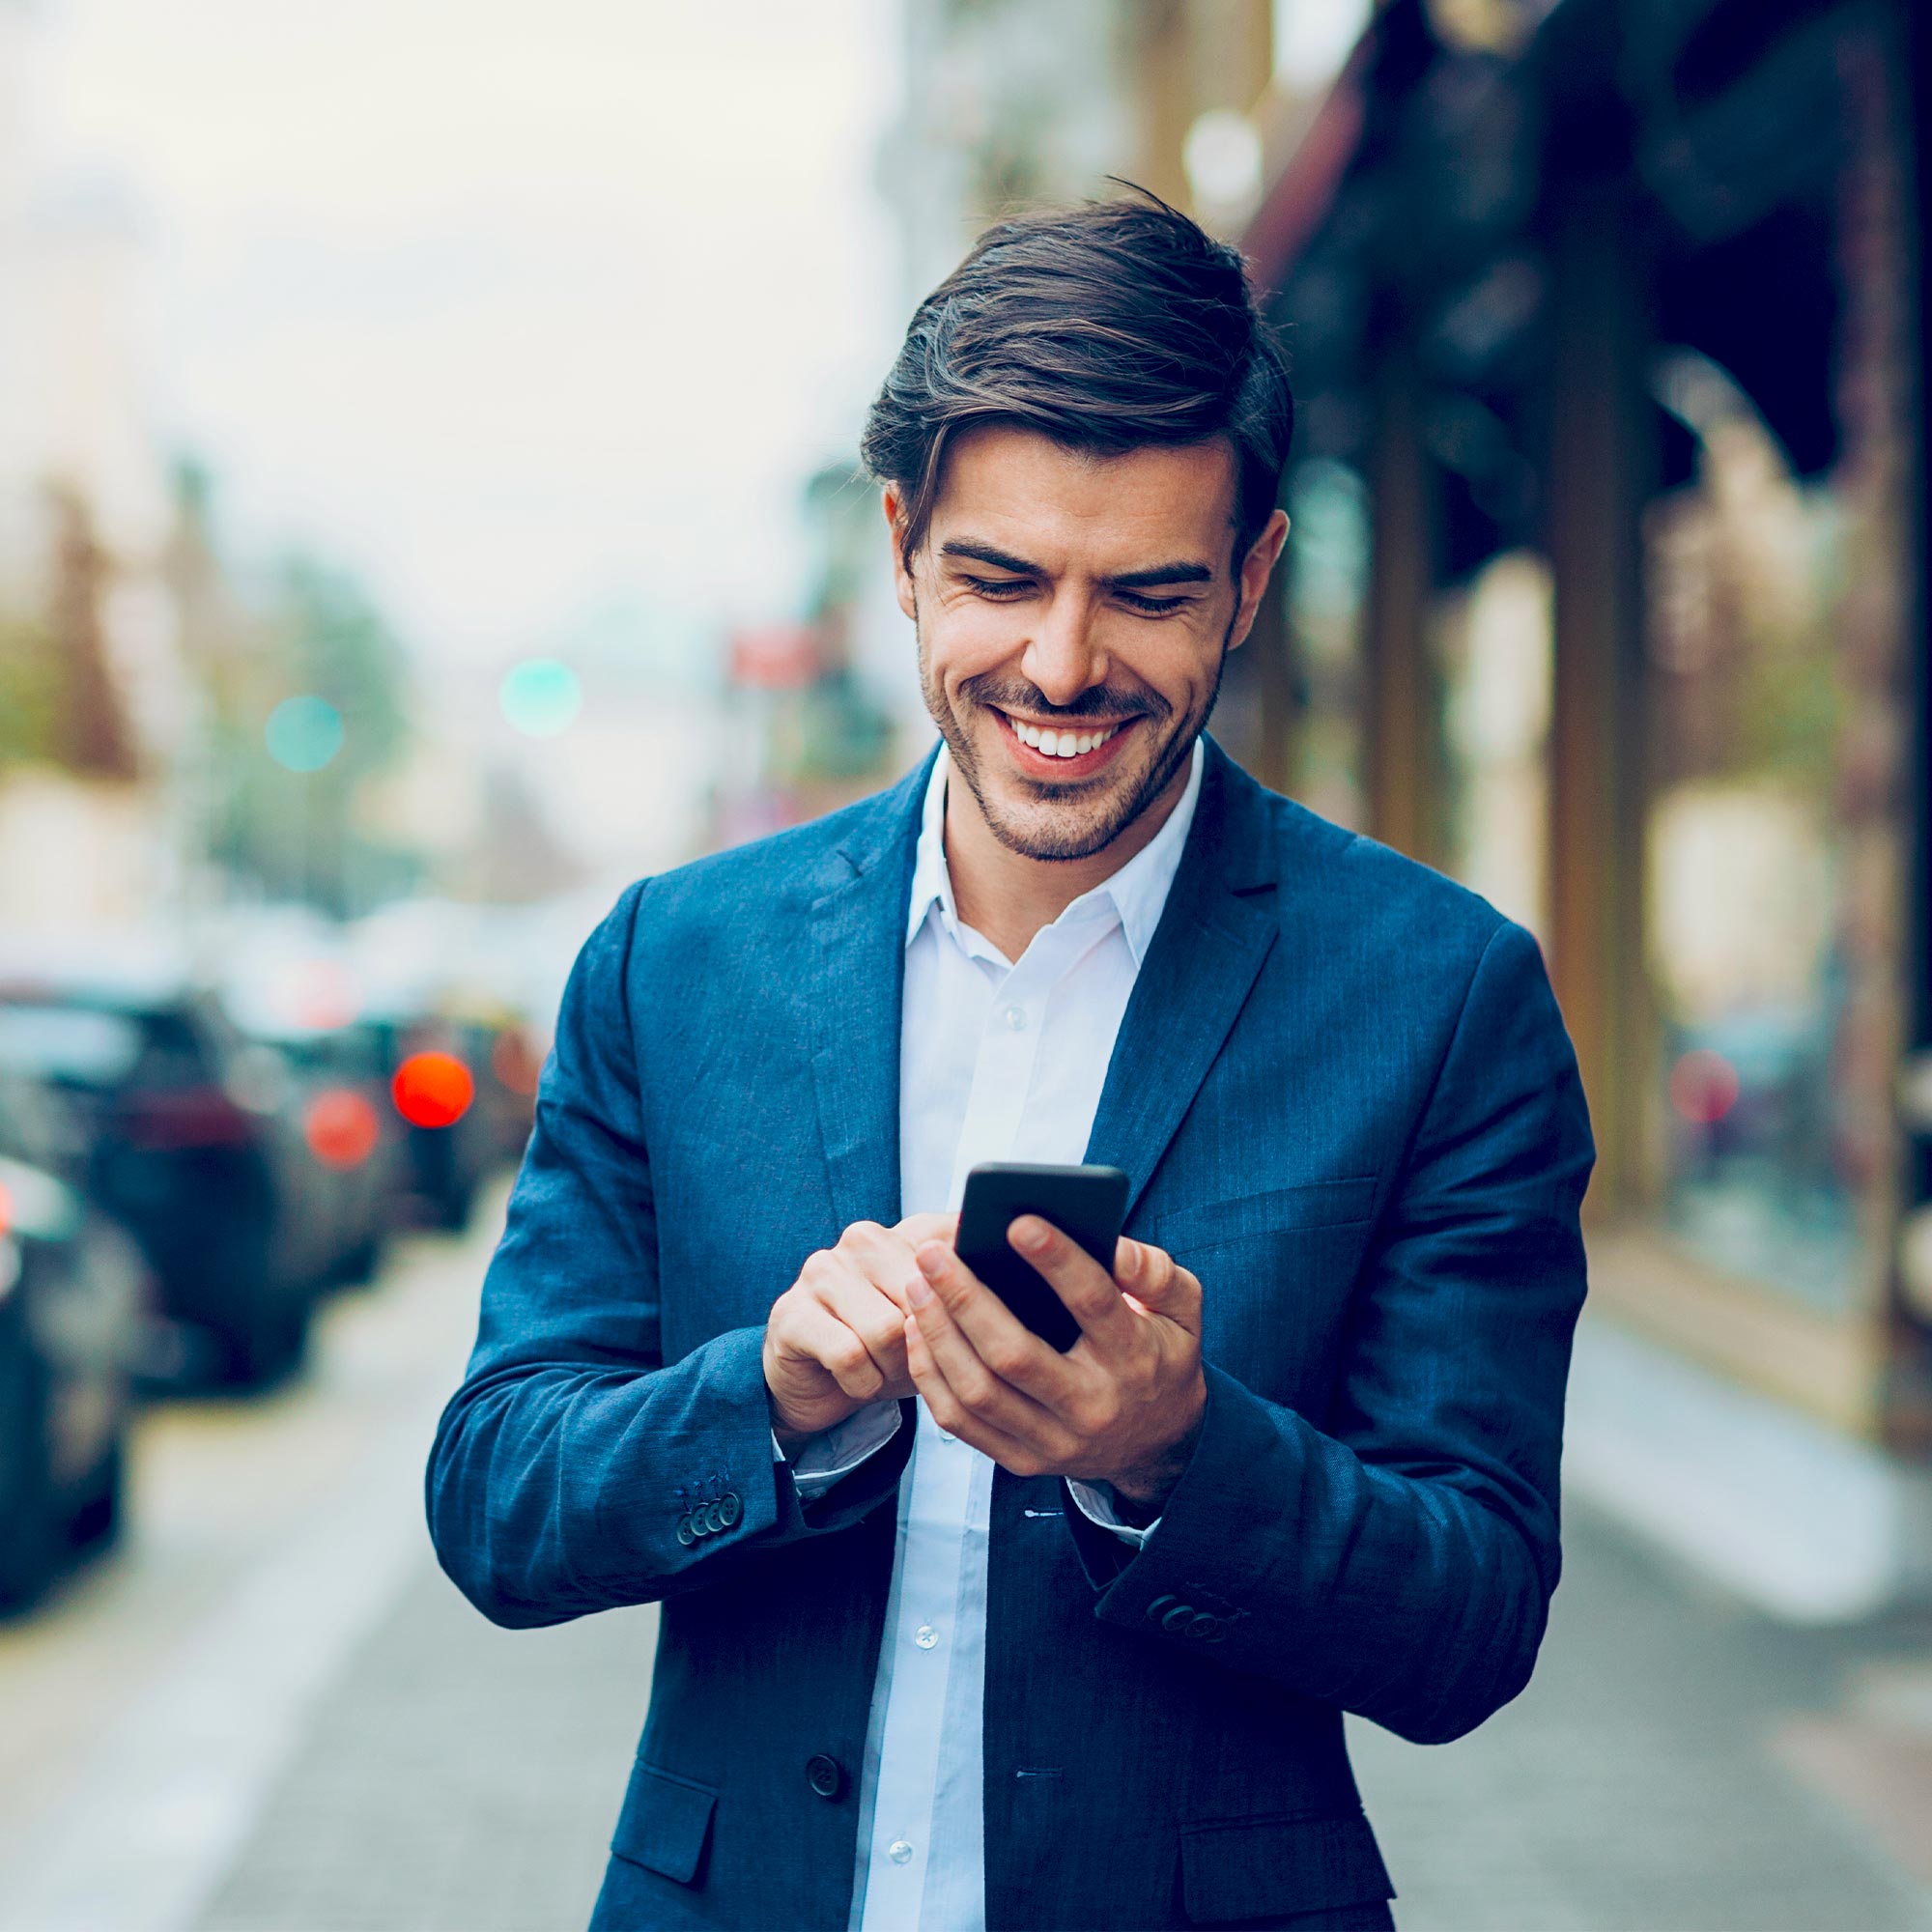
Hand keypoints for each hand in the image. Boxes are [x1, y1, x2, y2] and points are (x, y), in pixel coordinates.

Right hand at [764, 1213, 956, 1448]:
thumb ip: (969, 1298)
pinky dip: (862, 1383)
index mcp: (904, 1233)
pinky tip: (856, 1380)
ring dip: (892, 1369)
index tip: (973, 1323)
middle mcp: (862, 1240)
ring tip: (882, 1369)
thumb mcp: (936, 1324)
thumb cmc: (885, 1349)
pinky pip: (850, 1355)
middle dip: (925, 1346)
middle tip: (911, 1361)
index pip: (956, 1253)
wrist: (814, 1384)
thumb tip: (1019, 1287)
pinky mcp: (792, 1312)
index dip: (966, 1300)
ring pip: (888, 1330)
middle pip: (924, 1299)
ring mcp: (822, 1271)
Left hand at [903, 1218, 1205, 1508]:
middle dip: (965, 1299)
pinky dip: (930, 1374)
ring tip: (916, 1285)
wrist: (1158, 1443)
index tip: (1017, 1221)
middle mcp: (1092, 1405)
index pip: (1092, 1303)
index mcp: (1133, 1358)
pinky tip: (918, 1329)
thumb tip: (1111, 1242)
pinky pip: (960, 1423)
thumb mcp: (1181, 1310)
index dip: (1056, 1260)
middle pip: (1014, 1355)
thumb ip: (1154, 1271)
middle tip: (933, 1253)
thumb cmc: (1161, 1355)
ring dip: (937, 1334)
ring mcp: (1053, 1441)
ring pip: (977, 1392)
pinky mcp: (1022, 1460)